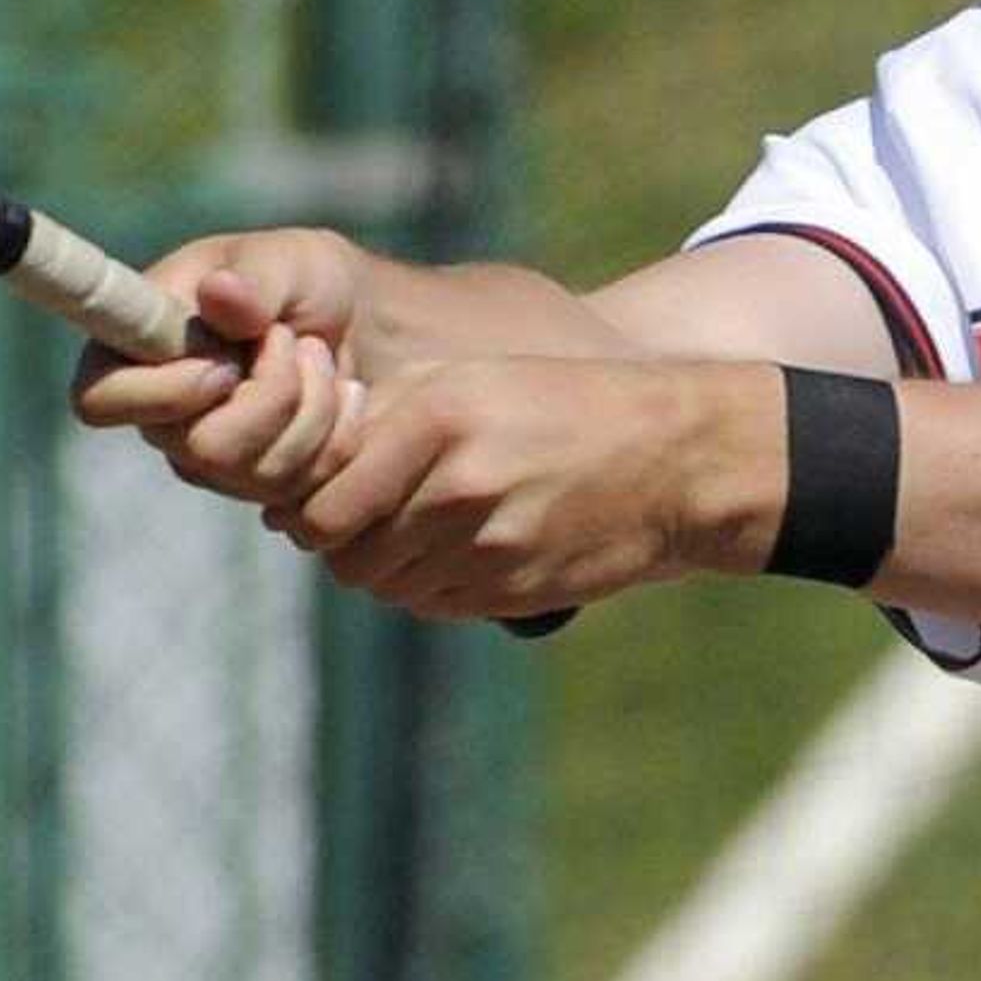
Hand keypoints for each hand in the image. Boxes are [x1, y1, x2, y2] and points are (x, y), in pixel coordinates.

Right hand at [71, 229, 373, 508]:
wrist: (365, 323)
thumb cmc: (304, 281)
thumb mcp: (286, 260)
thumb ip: (254, 279)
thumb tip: (221, 294)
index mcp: (137, 348)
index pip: (100, 400)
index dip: (162, 393)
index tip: (224, 365)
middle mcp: (163, 415)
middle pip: (201, 450)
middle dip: (273, 393)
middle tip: (294, 340)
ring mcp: (211, 459)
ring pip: (261, 475)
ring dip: (314, 406)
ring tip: (319, 356)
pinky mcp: (261, 486)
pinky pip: (305, 489)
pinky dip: (340, 435)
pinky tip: (345, 394)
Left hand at [283, 357, 772, 620]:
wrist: (675, 459)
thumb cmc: (562, 404)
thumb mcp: (471, 377)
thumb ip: (385, 411)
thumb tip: (305, 462)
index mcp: (438, 420)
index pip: (324, 504)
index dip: (306, 510)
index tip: (315, 498)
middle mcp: (459, 488)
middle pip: (348, 555)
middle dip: (341, 543)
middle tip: (356, 519)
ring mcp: (490, 548)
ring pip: (387, 586)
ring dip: (385, 565)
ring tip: (411, 528)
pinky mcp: (514, 591)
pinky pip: (434, 603)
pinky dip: (427, 583)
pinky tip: (454, 548)